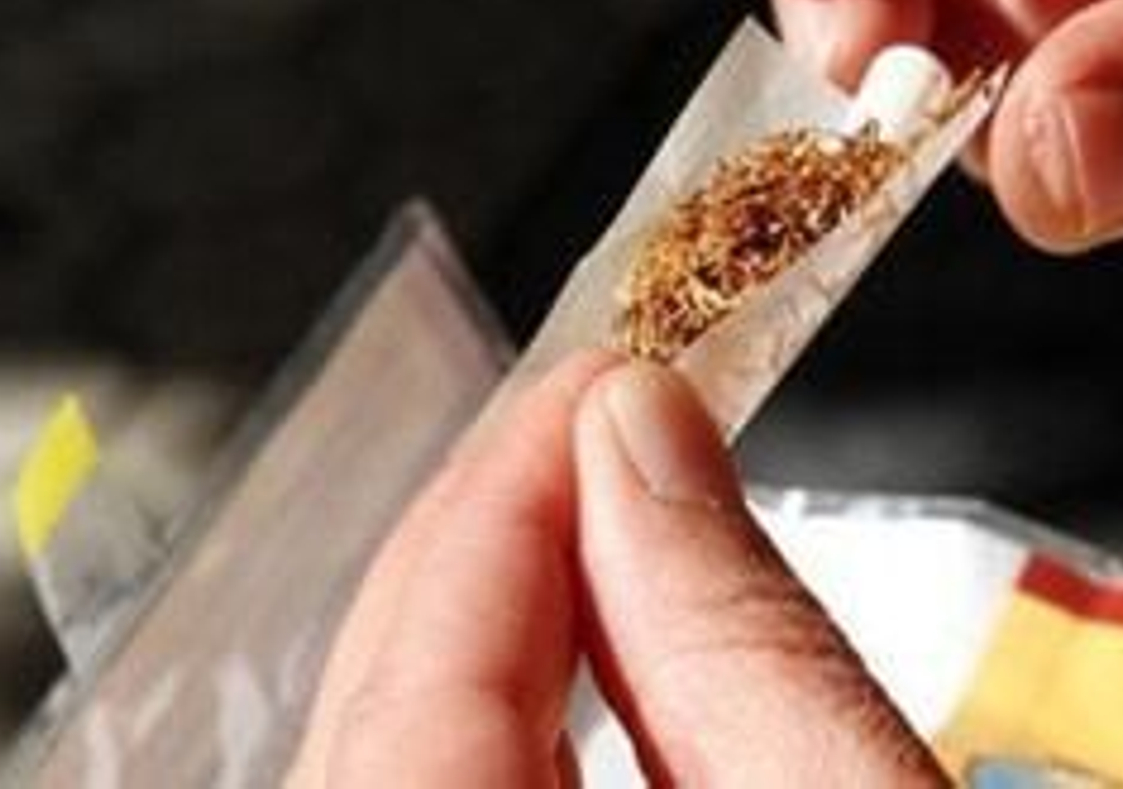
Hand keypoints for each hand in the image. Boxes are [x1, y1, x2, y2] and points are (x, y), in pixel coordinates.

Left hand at [288, 352, 943, 786]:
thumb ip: (745, 644)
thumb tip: (642, 428)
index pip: (413, 687)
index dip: (507, 499)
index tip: (603, 372)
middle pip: (377, 720)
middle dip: (500, 544)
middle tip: (612, 416)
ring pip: (401, 760)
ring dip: (513, 627)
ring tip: (616, 510)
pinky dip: (523, 718)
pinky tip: (601, 654)